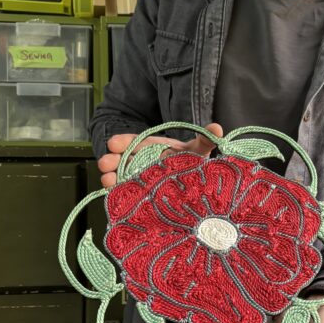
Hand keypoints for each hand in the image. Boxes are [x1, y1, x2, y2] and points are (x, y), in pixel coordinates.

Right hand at [97, 123, 223, 188]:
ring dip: (110, 176)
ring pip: (120, 175)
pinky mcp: (138, 194)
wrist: (195, 185)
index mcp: (152, 147)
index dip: (123, 142)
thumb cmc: (192, 162)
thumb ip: (205, 140)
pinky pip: (125, 192)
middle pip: (122, 159)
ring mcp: (138, 178)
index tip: (114, 143)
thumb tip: (218, 128)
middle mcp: (141, 161)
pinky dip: (117, 192)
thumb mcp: (198, 150)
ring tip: (106, 179)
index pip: (134, 142)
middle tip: (105, 162)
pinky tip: (111, 193)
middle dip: (112, 160)